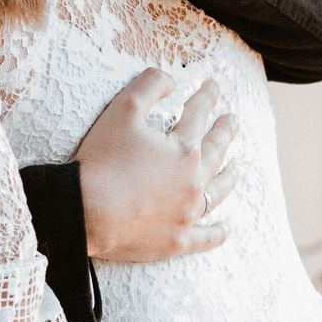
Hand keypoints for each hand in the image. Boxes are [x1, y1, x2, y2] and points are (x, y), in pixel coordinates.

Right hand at [74, 68, 237, 261]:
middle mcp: (193, 181)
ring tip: (238, 167)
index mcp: (183, 149)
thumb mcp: (122, 109)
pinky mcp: (176, 240)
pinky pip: (206, 237)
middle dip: (225, 132)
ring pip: (218, 192)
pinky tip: (227, 228)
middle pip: (216, 152)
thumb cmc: (101, 161)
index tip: (213, 86)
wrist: (84, 212)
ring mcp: (187, 213)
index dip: (206, 97)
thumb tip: (171, 81)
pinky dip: (218, 232)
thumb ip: (149, 85)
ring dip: (229, 177)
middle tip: (233, 121)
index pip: (198, 115)